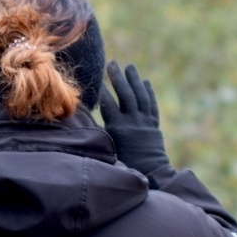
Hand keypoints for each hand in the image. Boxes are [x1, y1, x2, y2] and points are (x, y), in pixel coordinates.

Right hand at [100, 59, 171, 180]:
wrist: (152, 173)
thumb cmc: (125, 164)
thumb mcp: (109, 149)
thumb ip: (99, 133)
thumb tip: (83, 121)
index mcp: (118, 127)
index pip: (108, 103)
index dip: (103, 90)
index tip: (97, 78)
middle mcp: (133, 120)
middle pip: (125, 94)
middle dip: (118, 77)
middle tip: (112, 63)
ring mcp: (145, 120)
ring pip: (140, 95)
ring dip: (134, 79)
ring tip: (129, 66)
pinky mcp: (154, 124)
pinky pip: (151, 104)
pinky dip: (148, 92)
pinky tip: (145, 82)